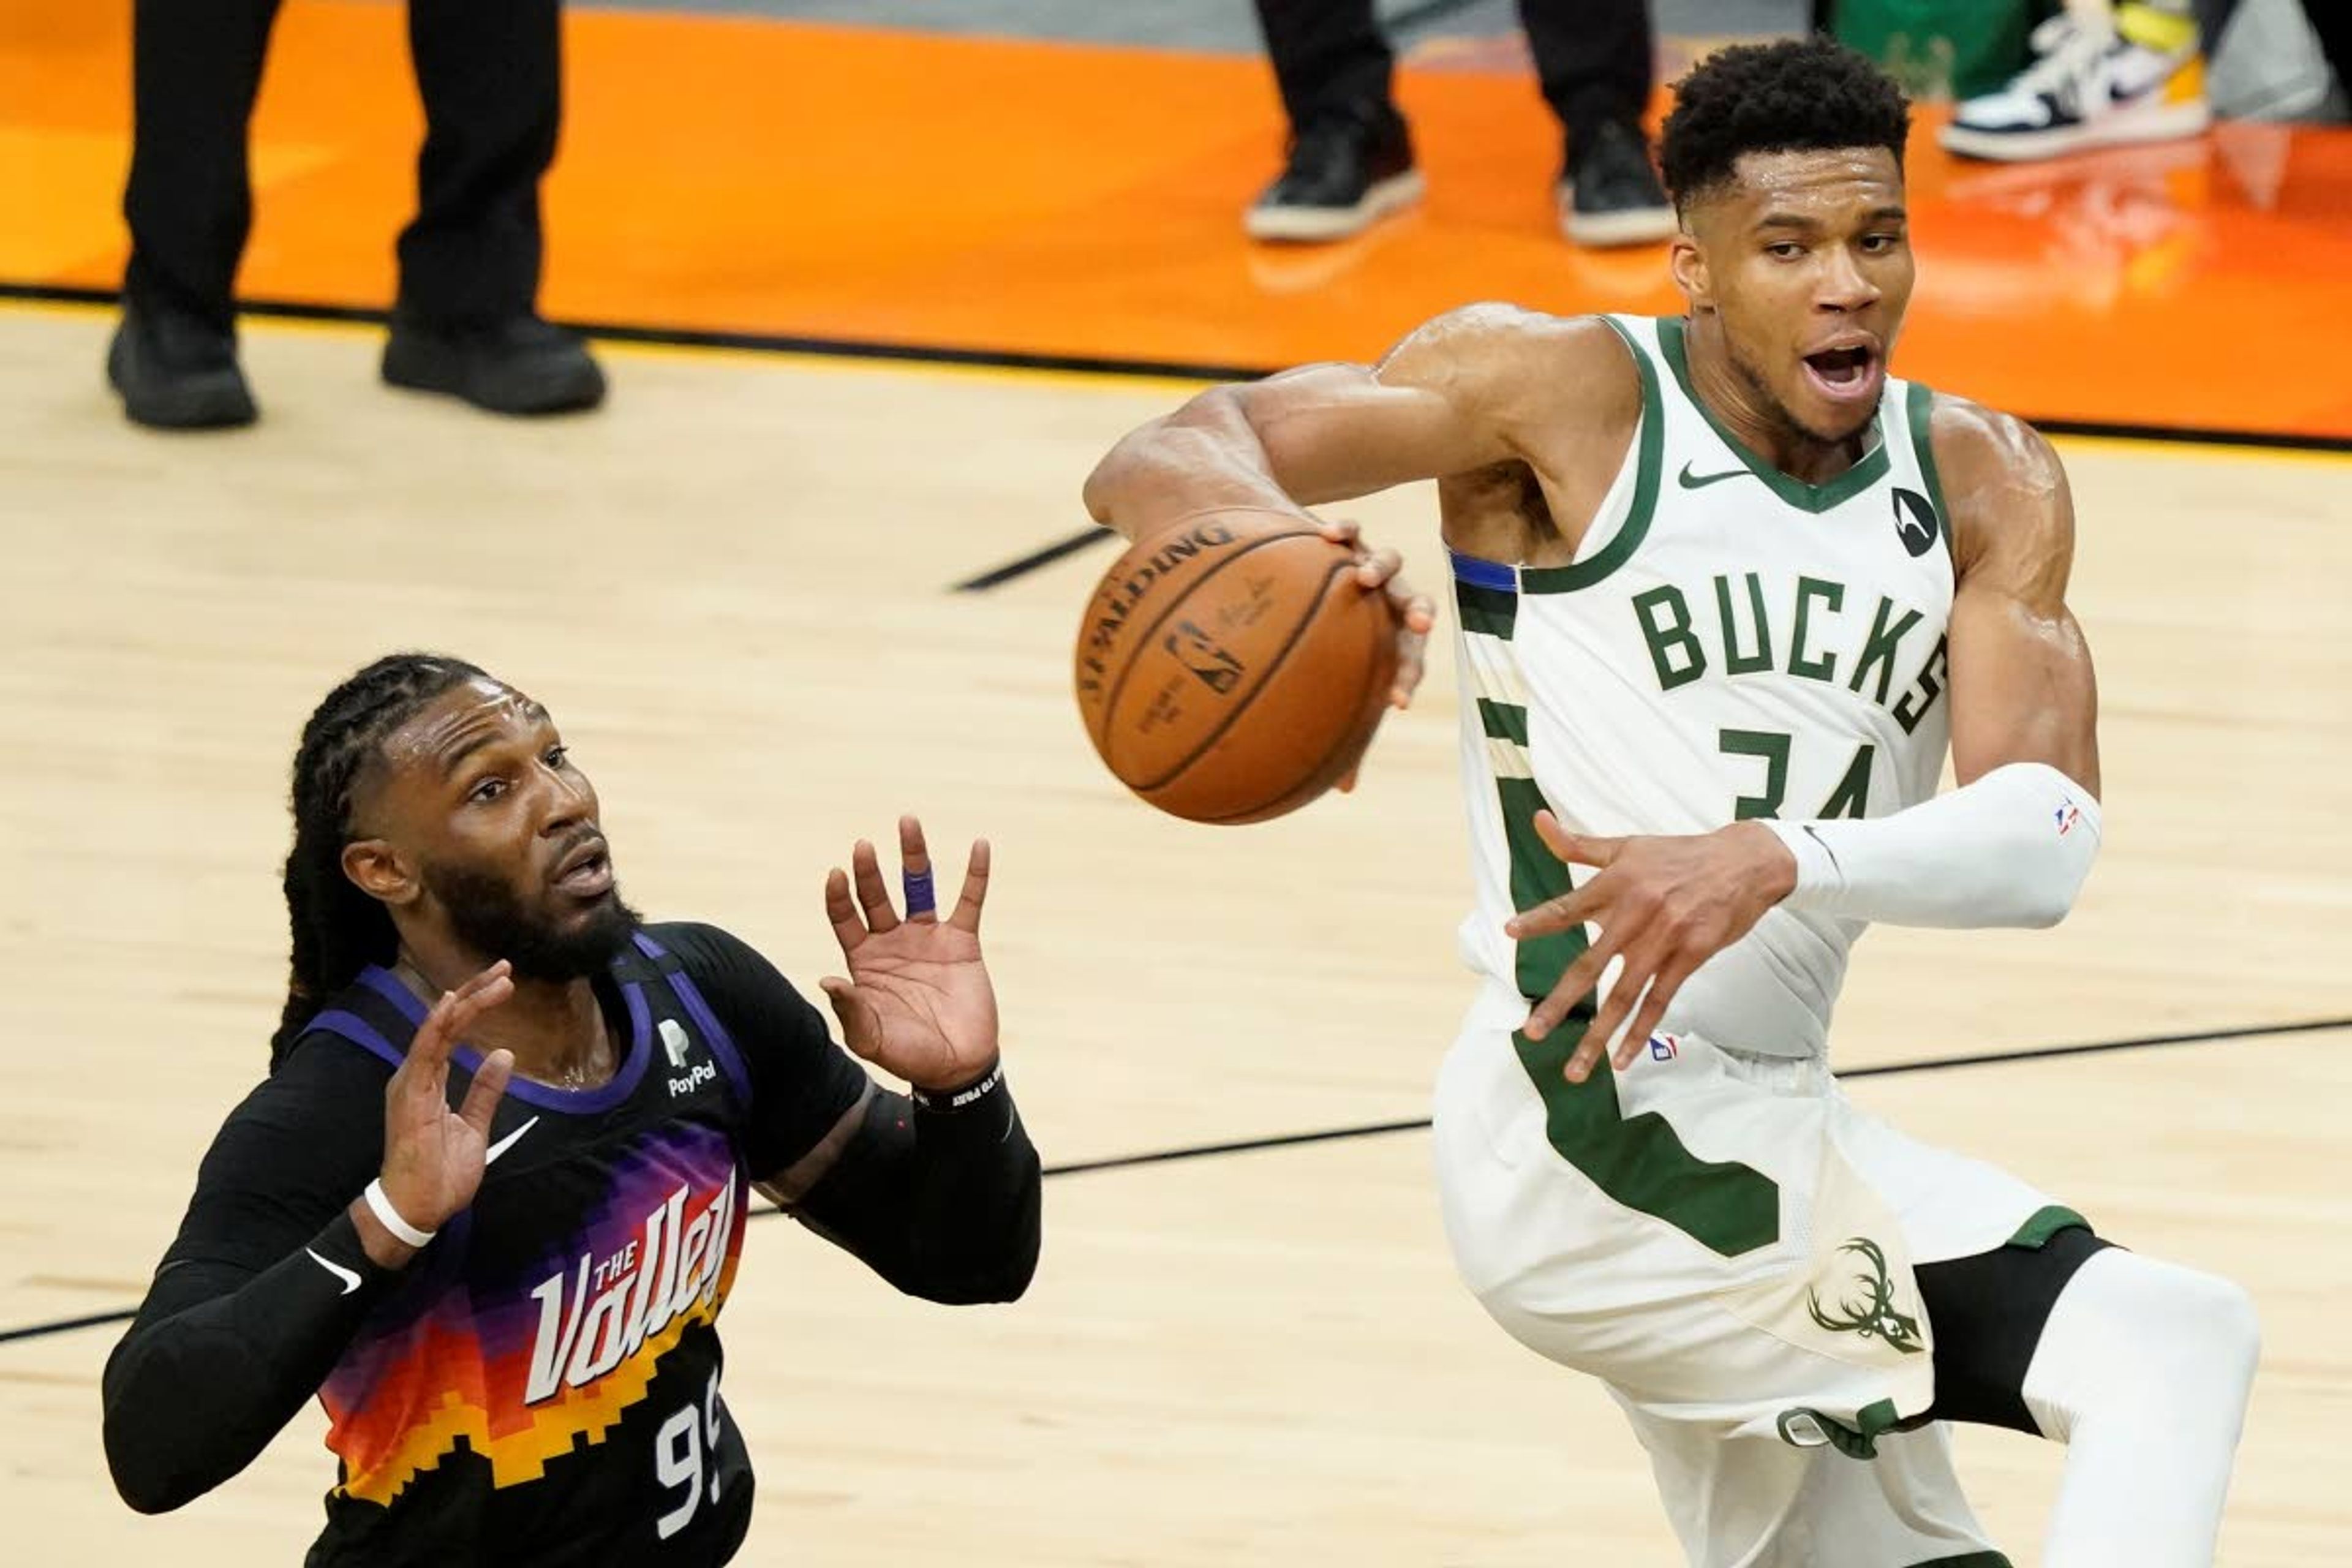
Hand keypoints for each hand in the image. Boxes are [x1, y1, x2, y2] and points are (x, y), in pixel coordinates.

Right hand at [358, 962, 514, 1265]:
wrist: (418, 1210)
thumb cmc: (440, 1173)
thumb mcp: (475, 1125)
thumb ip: (485, 1090)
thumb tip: (504, 1055)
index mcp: (429, 1080)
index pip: (453, 1031)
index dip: (476, 1003)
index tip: (504, 983)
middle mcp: (416, 1075)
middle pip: (445, 1022)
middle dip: (475, 991)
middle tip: (506, 968)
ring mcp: (411, 1083)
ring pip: (437, 1029)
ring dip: (467, 1002)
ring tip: (497, 979)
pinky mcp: (410, 1095)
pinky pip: (424, 1052)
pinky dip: (437, 1025)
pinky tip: (452, 1002)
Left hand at [821, 816, 998, 1093]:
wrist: (956, 1066)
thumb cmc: (908, 1055)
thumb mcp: (871, 1038)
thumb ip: (851, 1009)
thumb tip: (827, 980)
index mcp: (865, 960)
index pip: (845, 918)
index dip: (839, 896)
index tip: (836, 874)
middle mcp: (893, 942)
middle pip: (876, 895)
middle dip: (869, 870)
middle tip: (862, 845)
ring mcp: (928, 938)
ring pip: (918, 887)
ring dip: (913, 855)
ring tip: (907, 821)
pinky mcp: (963, 942)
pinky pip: (970, 901)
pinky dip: (975, 874)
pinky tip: (979, 844)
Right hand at [1315, 518, 1436, 791]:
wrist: (1319, 572)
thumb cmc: (1336, 640)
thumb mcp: (1341, 683)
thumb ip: (1347, 728)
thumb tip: (1343, 792)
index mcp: (1396, 640)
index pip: (1411, 662)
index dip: (1407, 680)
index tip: (1396, 702)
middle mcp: (1391, 600)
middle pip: (1414, 603)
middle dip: (1417, 612)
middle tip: (1417, 623)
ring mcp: (1373, 567)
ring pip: (1389, 562)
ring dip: (1380, 568)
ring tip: (1361, 578)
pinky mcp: (1350, 540)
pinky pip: (1352, 532)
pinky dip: (1346, 531)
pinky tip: (1325, 535)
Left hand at [1507, 815, 1796, 1081]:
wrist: (1744, 862)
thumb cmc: (1679, 855)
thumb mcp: (1628, 846)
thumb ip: (1578, 845)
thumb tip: (1538, 820)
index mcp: (1618, 883)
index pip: (1570, 905)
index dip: (1541, 918)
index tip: (1509, 931)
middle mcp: (1638, 913)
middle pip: (1592, 965)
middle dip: (1561, 1002)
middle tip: (1532, 1031)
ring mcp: (1666, 939)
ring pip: (1625, 994)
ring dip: (1598, 1035)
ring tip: (1574, 1068)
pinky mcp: (1692, 957)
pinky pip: (1660, 1002)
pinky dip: (1640, 1032)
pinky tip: (1622, 1059)